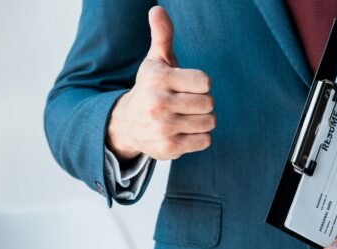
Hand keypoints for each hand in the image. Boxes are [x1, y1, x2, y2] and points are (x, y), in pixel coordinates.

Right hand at [106, 6, 214, 160]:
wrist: (127, 124)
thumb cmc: (150, 88)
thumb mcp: (155, 61)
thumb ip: (162, 35)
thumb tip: (157, 9)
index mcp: (158, 79)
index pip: (205, 81)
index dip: (200, 84)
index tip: (185, 86)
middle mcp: (158, 103)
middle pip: (208, 103)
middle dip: (201, 103)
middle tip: (184, 103)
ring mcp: (163, 127)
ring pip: (209, 122)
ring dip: (201, 121)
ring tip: (183, 117)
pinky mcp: (168, 148)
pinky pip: (204, 141)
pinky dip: (198, 137)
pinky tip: (182, 132)